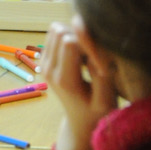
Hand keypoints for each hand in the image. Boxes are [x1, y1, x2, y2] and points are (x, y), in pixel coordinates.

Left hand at [42, 21, 116, 149]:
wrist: (81, 120)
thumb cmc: (98, 112)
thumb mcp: (106, 99)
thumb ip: (102, 75)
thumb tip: (95, 49)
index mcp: (64, 80)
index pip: (69, 41)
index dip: (89, 43)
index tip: (101, 60)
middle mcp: (49, 69)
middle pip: (60, 31)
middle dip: (81, 36)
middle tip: (94, 54)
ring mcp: (43, 63)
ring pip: (56, 29)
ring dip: (75, 35)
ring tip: (87, 54)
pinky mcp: (44, 58)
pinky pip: (54, 34)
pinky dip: (70, 37)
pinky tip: (80, 54)